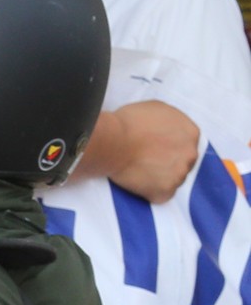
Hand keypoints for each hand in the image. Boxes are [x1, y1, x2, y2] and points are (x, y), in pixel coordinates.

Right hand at [83, 100, 200, 201]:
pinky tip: (137, 182)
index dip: (169, 146)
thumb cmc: (129, 123)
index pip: (186, 143)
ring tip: (139, 171)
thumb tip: (167, 129)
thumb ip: (170, 122)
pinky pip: (160, 195)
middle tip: (147, 160)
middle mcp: (191, 154)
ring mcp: (179, 175)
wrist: (113, 143)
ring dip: (159, 177)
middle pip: (183, 162)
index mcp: (191, 133)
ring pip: (172, 179)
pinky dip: (150, 191)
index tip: (155, 148)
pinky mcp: (165, 191)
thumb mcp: (157, 109)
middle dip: (168, 162)